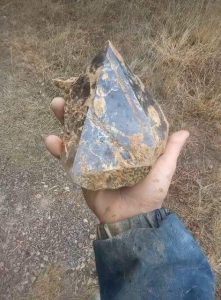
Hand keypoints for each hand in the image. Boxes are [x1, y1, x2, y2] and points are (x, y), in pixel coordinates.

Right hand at [45, 97, 188, 223]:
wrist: (131, 220)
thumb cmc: (149, 194)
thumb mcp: (163, 169)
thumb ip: (170, 151)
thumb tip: (184, 131)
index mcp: (125, 145)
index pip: (113, 119)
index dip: (104, 104)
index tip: (97, 86)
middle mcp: (107, 148)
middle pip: (90, 124)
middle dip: (79, 108)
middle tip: (70, 94)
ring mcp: (92, 159)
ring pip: (75, 136)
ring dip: (64, 121)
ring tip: (56, 106)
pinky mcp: (81, 171)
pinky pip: (67, 158)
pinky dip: (57, 149)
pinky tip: (50, 139)